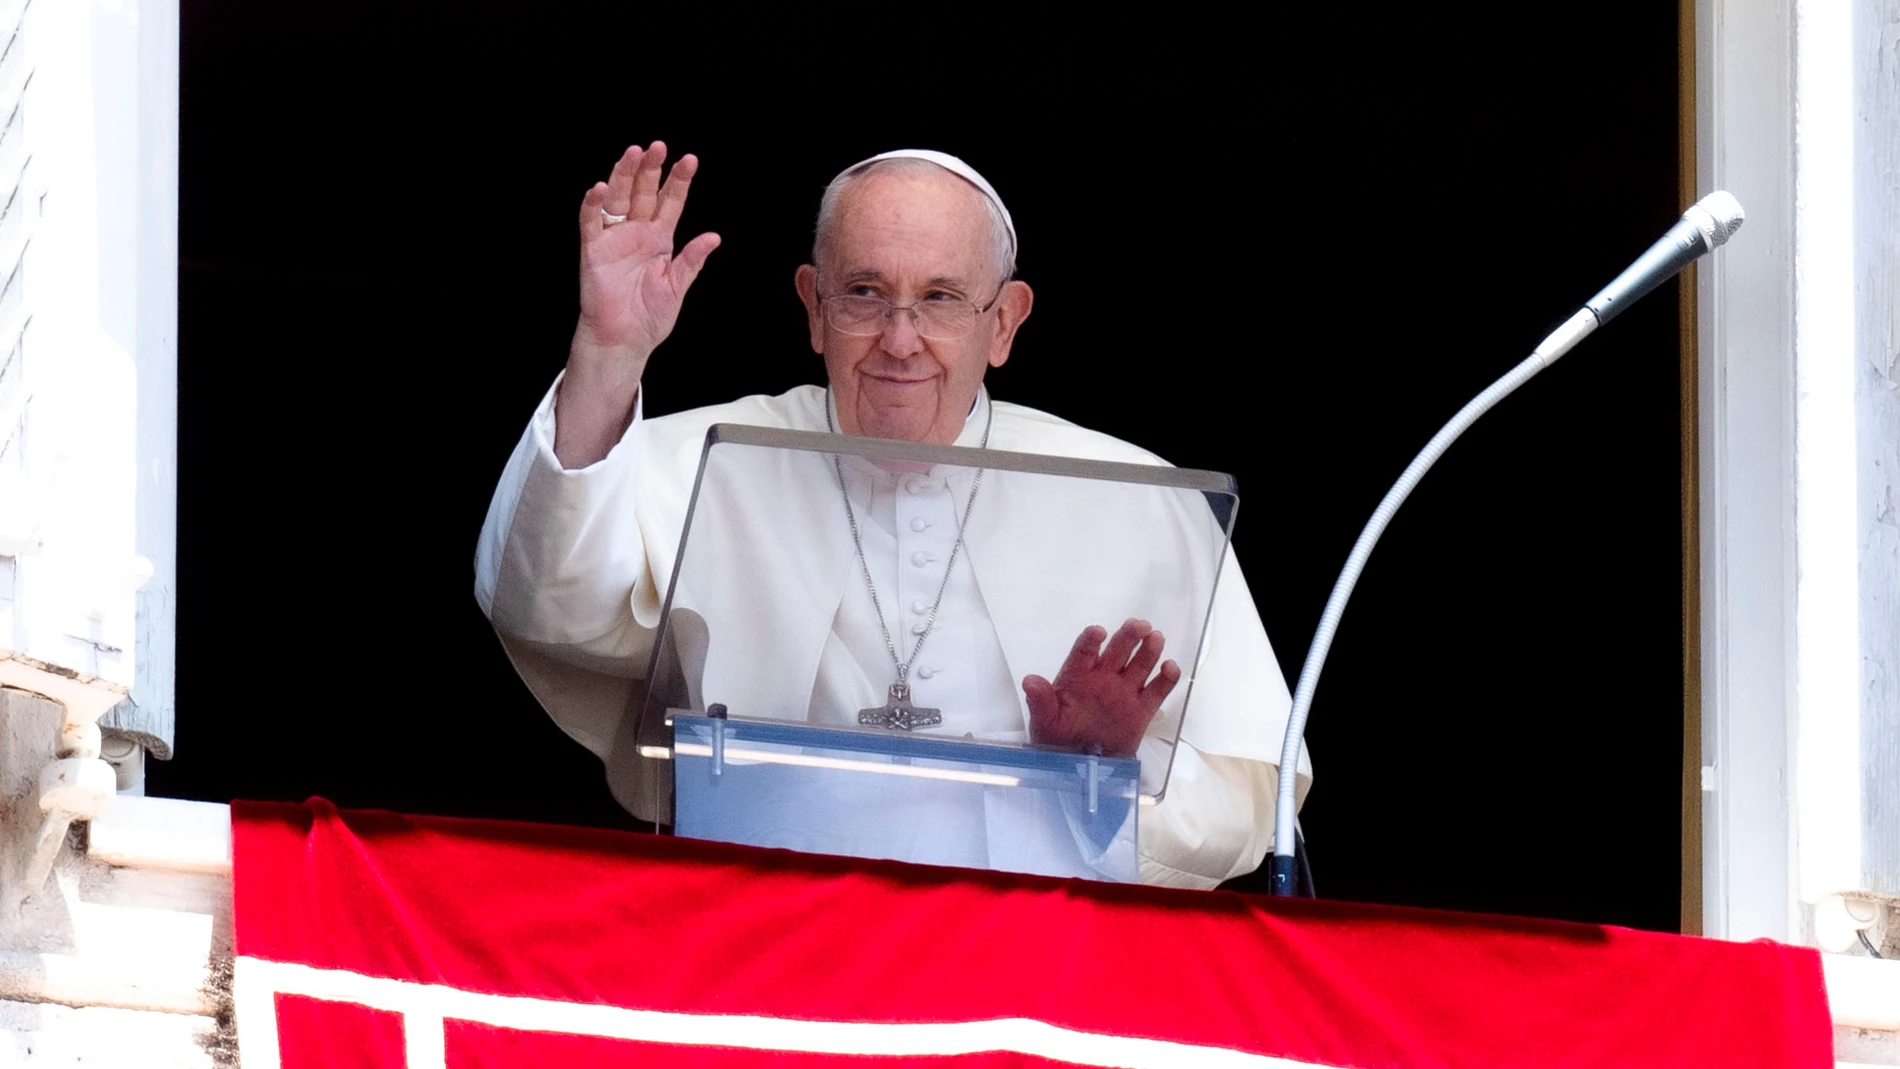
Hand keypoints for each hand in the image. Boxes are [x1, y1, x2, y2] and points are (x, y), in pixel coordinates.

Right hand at [555, 142, 721, 467]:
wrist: (624, 340)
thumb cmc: (649, 316)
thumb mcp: (677, 287)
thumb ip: (692, 261)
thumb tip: (713, 237)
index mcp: (659, 239)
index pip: (670, 202)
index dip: (678, 182)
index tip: (690, 160)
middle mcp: (636, 233)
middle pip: (643, 192)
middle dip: (650, 169)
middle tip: (658, 146)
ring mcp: (614, 238)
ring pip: (619, 199)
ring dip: (624, 175)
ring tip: (634, 153)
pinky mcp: (593, 250)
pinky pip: (591, 222)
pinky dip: (595, 205)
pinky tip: (601, 188)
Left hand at [1023, 618, 1181, 757]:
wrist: (1081, 770)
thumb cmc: (1056, 742)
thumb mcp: (1044, 723)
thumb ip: (1040, 701)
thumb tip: (1030, 680)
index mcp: (1077, 676)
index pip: (1084, 652)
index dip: (1091, 641)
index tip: (1098, 632)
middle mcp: (1103, 678)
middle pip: (1118, 650)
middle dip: (1128, 636)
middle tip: (1140, 625)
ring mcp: (1124, 692)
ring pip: (1140, 664)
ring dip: (1148, 650)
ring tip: (1155, 638)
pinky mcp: (1142, 710)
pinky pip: (1157, 690)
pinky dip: (1166, 678)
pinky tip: (1170, 667)